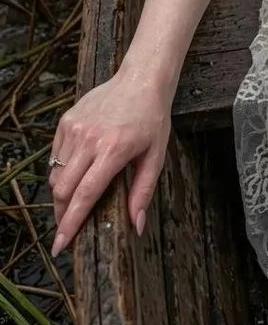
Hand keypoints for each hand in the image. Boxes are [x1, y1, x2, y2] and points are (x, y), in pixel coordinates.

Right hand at [47, 68, 172, 257]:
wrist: (141, 79)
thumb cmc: (152, 118)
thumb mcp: (155, 156)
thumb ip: (143, 192)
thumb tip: (137, 226)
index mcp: (113, 151)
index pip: (84, 196)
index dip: (71, 224)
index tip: (60, 245)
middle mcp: (89, 140)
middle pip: (62, 189)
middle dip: (62, 213)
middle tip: (69, 225)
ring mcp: (74, 129)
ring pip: (55, 174)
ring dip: (62, 193)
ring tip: (75, 199)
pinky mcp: (66, 121)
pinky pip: (55, 155)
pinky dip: (61, 169)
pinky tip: (77, 170)